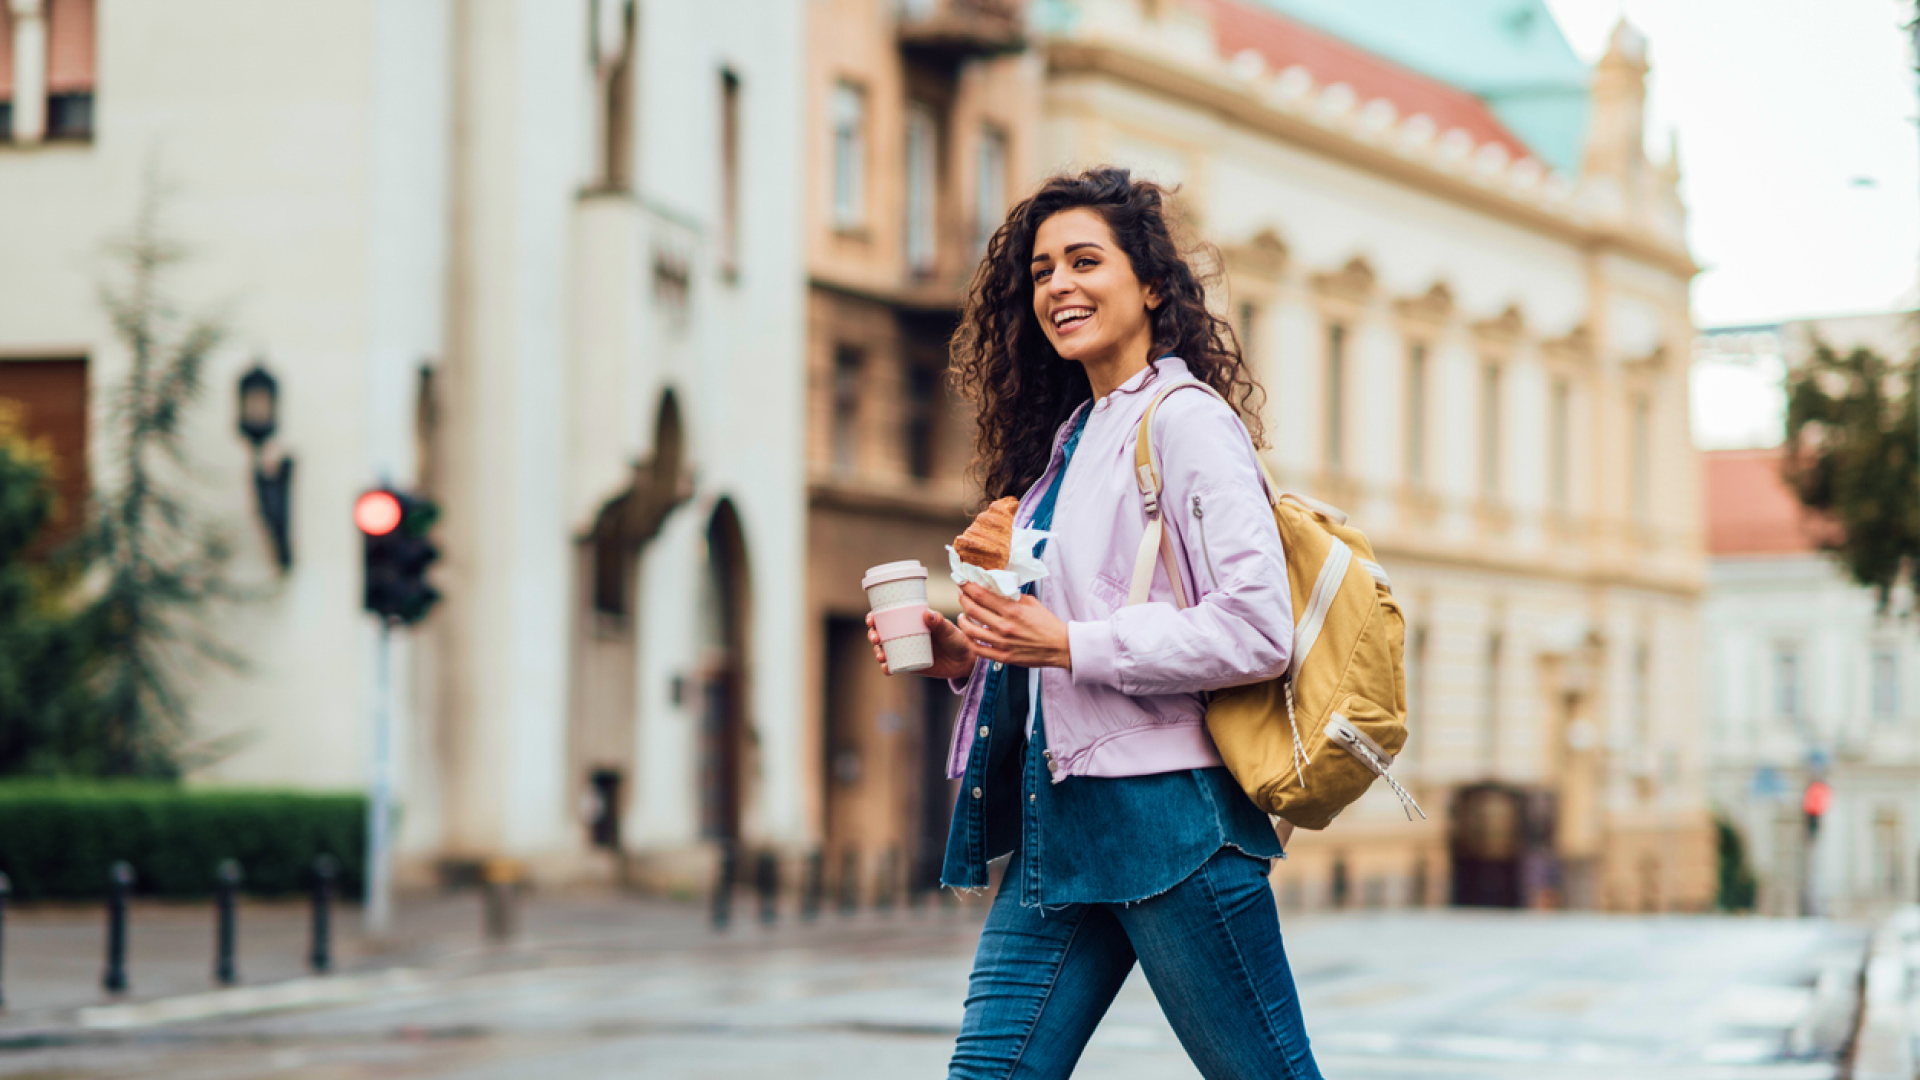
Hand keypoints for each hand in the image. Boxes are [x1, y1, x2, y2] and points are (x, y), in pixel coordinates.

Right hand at [866, 607, 976, 680]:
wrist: (965, 661)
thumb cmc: (957, 639)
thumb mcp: (948, 630)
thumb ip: (939, 622)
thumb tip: (927, 613)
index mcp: (911, 621)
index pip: (888, 616)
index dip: (875, 617)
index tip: (872, 619)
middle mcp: (906, 635)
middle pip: (882, 633)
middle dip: (873, 635)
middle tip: (876, 638)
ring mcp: (906, 650)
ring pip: (885, 650)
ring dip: (878, 652)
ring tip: (881, 655)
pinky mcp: (910, 665)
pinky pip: (894, 666)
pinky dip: (887, 667)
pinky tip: (886, 667)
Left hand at [956, 583, 1072, 670]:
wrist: (1060, 646)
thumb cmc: (1047, 623)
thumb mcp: (1031, 602)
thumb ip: (1012, 595)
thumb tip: (995, 586)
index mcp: (1012, 610)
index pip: (981, 594)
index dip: (968, 586)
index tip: (962, 581)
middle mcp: (1004, 626)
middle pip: (972, 610)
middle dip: (963, 599)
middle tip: (961, 594)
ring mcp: (1002, 643)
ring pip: (970, 630)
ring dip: (962, 620)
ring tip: (962, 615)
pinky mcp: (1002, 657)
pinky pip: (978, 649)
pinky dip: (969, 640)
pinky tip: (969, 634)